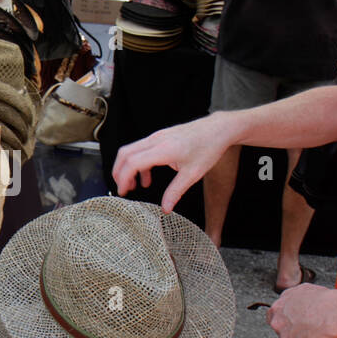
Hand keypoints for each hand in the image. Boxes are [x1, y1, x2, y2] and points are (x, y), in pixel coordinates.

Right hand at [111, 113, 236, 211]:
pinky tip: (147, 178)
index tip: (123, 192)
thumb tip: (165, 209)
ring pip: (130, 150)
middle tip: (122, 189)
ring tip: (133, 186)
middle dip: (119, 172)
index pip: (133, 162)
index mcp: (164, 149)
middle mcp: (156, 140)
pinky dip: (138, 163)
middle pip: (125, 154)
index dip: (124, 178)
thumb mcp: (193, 174)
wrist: (218, 129)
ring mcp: (157, 136)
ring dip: (127, 168)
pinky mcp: (159, 136)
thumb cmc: (208, 148)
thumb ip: (176, 192)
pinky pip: (141, 149)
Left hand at [266, 285, 336, 337]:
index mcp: (277, 308)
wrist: (333, 313)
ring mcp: (286, 337)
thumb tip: (293, 301)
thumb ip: (292, 298)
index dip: (284, 320)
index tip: (291, 321)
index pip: (272, 317)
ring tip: (316, 332)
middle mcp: (278, 323)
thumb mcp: (302, 290)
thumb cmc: (322, 300)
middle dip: (293, 331)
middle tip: (308, 327)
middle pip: (282, 331)